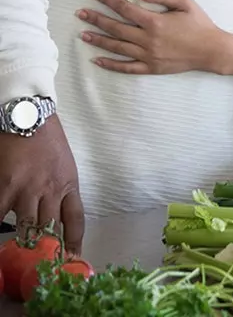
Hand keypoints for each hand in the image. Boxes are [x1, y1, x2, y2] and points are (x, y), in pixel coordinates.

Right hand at [0, 114, 83, 253]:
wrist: (29, 113)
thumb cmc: (48, 138)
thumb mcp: (64, 164)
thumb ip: (60, 190)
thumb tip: (54, 219)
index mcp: (69, 184)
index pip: (76, 221)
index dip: (74, 244)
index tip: (71, 259)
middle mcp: (51, 189)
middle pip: (51, 230)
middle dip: (47, 252)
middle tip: (42, 267)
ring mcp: (27, 189)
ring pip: (26, 228)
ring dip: (23, 244)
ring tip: (20, 256)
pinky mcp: (5, 185)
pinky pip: (0, 215)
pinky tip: (1, 236)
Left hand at [77, 0, 222, 74]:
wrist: (212, 50)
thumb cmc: (200, 23)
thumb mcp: (184, 1)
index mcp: (154, 21)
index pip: (124, 8)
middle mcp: (148, 39)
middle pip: (115, 27)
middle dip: (96, 18)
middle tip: (80, 13)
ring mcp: (148, 56)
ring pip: (117, 47)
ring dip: (98, 40)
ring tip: (83, 33)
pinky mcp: (151, 68)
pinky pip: (126, 67)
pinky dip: (110, 64)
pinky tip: (97, 59)